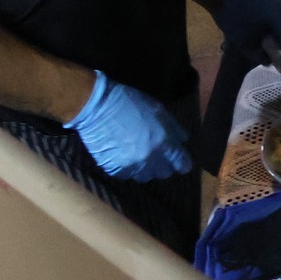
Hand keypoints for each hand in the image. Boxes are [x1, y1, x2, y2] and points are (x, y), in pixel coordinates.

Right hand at [63, 71, 192, 180]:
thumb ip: (173, 127)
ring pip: (145, 176)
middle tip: (157, 154)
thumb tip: (183, 140)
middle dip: (163, 165)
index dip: (183, 164)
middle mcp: (148, 158)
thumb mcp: (158, 109)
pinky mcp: (113, 169)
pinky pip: (127, 175)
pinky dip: (128, 168)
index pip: (180, 163)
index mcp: (162, 142)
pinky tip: (124, 155)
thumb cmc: (129, 102)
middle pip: (163, 173)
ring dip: (145, 168)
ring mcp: (130, 165)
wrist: (97, 106)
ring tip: (139, 154)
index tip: (182, 164)